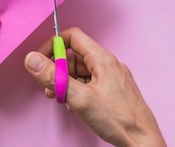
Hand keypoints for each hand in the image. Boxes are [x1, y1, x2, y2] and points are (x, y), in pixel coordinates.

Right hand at [24, 27, 166, 146]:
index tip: (41, 59)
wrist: (142, 140)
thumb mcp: (80, 98)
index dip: (54, 45)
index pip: (73, 37)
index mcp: (102, 59)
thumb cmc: (119, 119)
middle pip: (75, 56)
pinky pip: (90, 83)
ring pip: (81, 72)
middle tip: (49, 86)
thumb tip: (32, 59)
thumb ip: (54, 77)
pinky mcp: (113, 90)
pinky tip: (75, 106)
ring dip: (67, 83)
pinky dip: (78, 91)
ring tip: (60, 99)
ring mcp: (111, 77)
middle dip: (58, 70)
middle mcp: (108, 64)